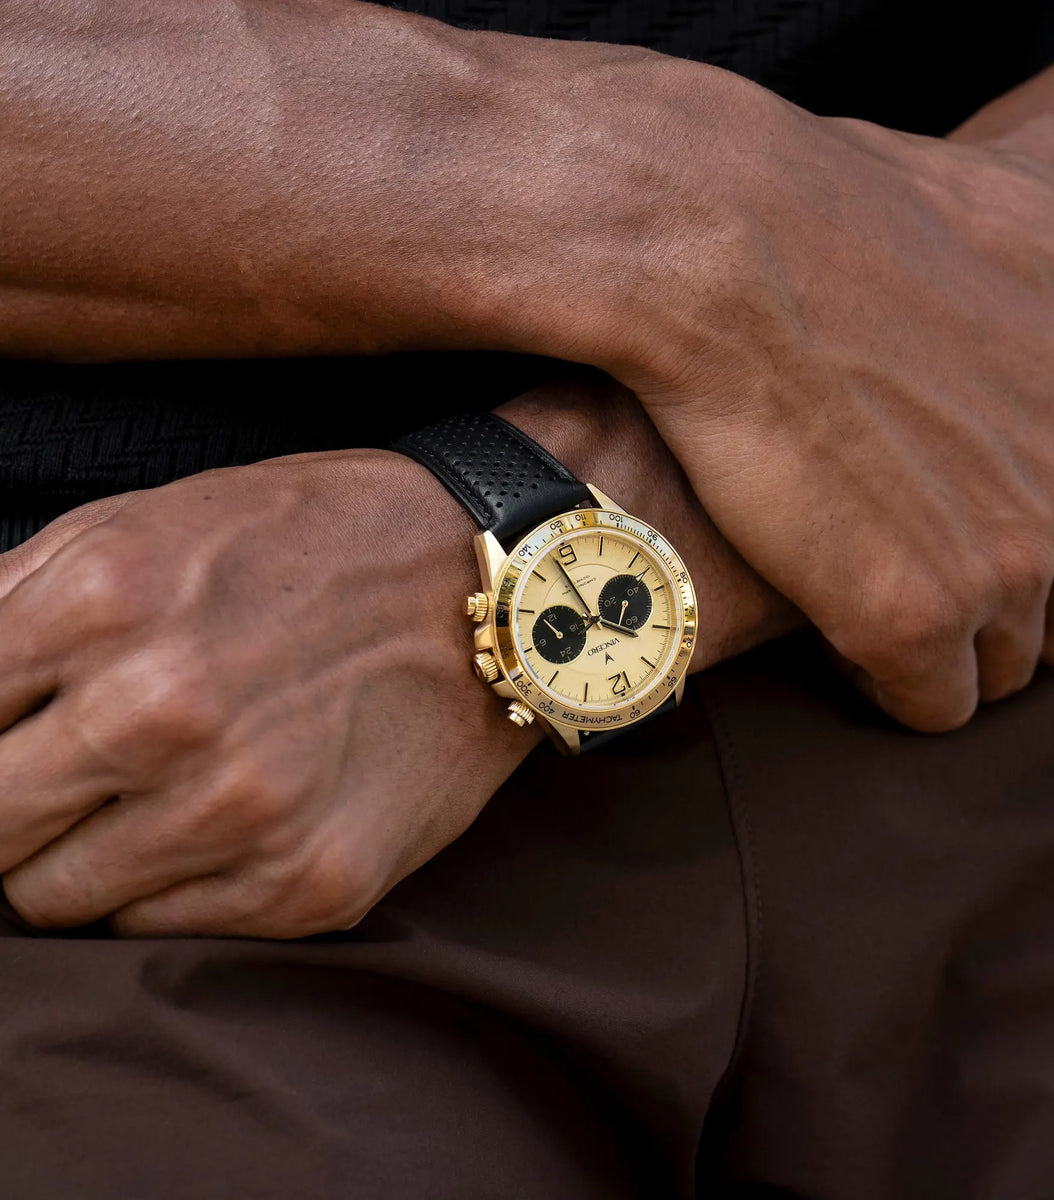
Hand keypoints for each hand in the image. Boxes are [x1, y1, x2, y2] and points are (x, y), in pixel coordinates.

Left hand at [0, 379, 799, 936]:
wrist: (494, 591)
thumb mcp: (146, 524)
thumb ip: (9, 606)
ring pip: (59, 900)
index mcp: (104, 604)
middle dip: (11, 806)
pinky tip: (231, 815)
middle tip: (69, 771)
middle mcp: (167, 714)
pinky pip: (164, 926)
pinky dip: (172, 882)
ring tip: (158, 789)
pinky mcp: (311, 885)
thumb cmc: (317, 543)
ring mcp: (245, 812)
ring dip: (85, 853)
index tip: (12, 745)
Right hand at [576, 70, 1053, 730]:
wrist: (723, 256)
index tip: (1002, 549)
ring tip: (865, 577)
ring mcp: (1006, 564)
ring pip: (1004, 671)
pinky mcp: (909, 617)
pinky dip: (887, 679)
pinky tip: (837, 617)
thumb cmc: (857, 220)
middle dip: (1009, 608)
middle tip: (917, 559)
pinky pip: (931, 705)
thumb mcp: (1048, 219)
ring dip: (944, 643)